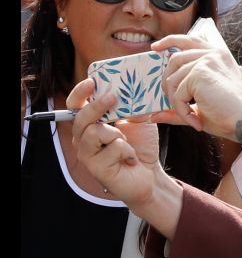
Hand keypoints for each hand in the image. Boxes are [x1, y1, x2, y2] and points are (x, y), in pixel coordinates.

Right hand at [67, 78, 161, 205]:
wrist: (150, 175)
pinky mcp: (96, 169)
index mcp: (91, 125)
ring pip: (94, 132)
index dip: (79, 93)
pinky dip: (127, 150)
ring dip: (116, 134)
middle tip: (112, 97)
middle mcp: (84, 139)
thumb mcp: (139, 121)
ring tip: (126, 142)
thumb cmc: (141, 147)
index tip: (91, 82)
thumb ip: (133, 106)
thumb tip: (135, 88)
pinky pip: (112, 149)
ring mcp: (88, 155)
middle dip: (96, 106)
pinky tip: (130, 158)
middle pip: (79, 118)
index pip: (75, 106)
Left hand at [159, 42, 241, 140]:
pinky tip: (196, 120)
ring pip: (173, 80)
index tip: (155, 48)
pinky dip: (182, 111)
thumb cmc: (230, 115)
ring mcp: (206, 60)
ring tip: (191, 117)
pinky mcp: (200, 72)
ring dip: (177, 103)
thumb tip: (154, 115)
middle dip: (166, 81)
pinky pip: (178, 94)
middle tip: (172, 102)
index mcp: (218, 56)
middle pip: (175, 57)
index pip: (191, 40)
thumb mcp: (201, 107)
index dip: (170, 41)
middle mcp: (213, 53)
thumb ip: (179, 106)